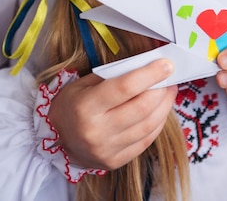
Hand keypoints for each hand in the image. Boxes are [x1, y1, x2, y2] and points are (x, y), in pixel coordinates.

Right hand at [48, 59, 176, 169]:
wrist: (56, 139)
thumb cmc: (72, 104)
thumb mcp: (84, 83)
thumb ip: (114, 76)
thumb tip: (146, 65)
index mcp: (86, 107)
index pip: (125, 87)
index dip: (149, 74)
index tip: (166, 64)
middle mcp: (97, 131)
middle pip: (141, 108)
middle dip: (161, 89)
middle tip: (170, 76)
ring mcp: (107, 149)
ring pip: (148, 126)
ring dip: (164, 106)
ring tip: (168, 91)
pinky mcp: (115, 161)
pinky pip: (145, 141)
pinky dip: (158, 123)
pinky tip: (160, 110)